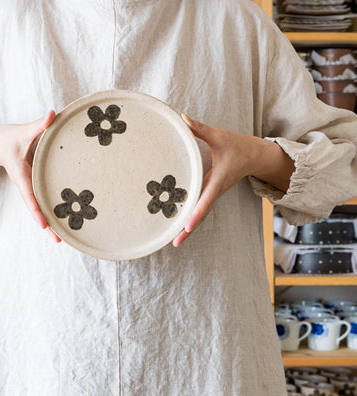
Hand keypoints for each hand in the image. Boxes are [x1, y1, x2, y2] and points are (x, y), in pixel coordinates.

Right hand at [0, 111, 60, 241]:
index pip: (29, 196)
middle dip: (46, 226)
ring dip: (50, 222)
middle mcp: (26, 185)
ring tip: (64, 238)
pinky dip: (51, 211)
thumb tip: (53, 113)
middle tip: (60, 241)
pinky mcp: (34, 185)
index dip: (36, 211)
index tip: (43, 225)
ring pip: (39, 208)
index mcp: (21, 176)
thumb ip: (39, 124)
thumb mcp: (22, 131)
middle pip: (36, 209)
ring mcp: (30, 187)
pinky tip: (64, 220)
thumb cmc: (7, 139)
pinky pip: (42, 201)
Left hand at [173, 114, 293, 246]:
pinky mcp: (210, 194)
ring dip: (188, 228)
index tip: (188, 225)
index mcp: (218, 179)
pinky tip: (177, 227)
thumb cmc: (238, 146)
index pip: (207, 198)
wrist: (256, 156)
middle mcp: (215, 190)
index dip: (197, 212)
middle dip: (189, 229)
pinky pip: (200, 209)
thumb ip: (200, 129)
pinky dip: (190, 219)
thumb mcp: (220, 136)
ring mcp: (213, 194)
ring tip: (173, 242)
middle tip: (174, 243)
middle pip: (201, 213)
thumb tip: (182, 118)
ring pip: (200, 214)